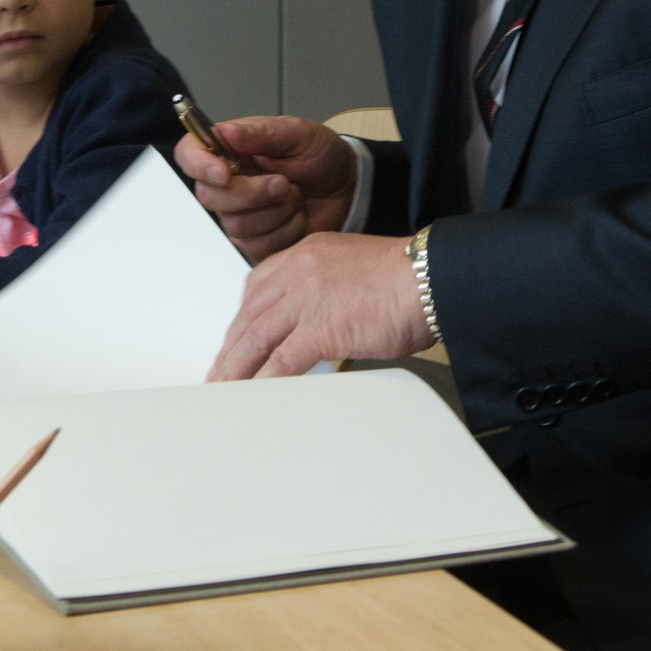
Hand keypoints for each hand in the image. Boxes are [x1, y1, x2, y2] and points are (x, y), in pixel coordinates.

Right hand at [177, 115, 357, 262]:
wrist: (349, 189)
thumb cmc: (321, 157)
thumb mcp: (299, 134)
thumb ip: (262, 132)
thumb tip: (225, 131)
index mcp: (230, 150)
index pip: (189, 154)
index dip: (199, 164)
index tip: (223, 172)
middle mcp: (228, 183)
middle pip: (209, 196)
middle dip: (251, 193)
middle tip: (284, 182)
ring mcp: (240, 214)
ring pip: (235, 224)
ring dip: (275, 211)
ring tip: (295, 196)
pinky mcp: (255, 241)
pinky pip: (257, 245)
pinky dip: (285, 230)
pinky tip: (296, 216)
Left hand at [209, 232, 428, 379]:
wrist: (431, 278)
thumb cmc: (408, 279)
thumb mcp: (355, 272)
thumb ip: (329, 291)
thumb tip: (321, 324)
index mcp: (307, 254)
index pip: (258, 287)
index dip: (242, 317)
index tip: (234, 338)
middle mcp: (299, 271)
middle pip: (249, 314)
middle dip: (231, 346)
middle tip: (219, 371)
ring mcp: (306, 298)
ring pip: (255, 338)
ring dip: (235, 368)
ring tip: (223, 391)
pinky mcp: (319, 328)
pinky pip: (280, 361)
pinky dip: (263, 381)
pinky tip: (254, 395)